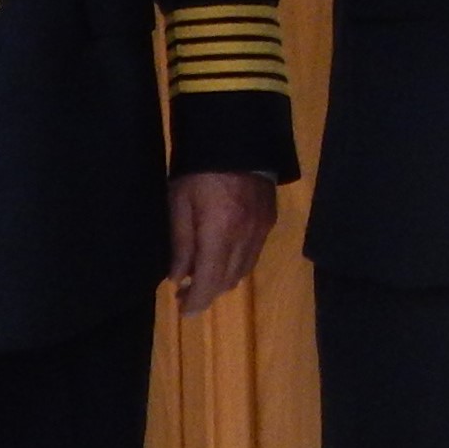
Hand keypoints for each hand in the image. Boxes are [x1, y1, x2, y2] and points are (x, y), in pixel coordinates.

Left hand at [172, 169, 277, 312]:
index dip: (197, 302)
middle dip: (207, 293)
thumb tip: (179, 278)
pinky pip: (253, 255)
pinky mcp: (270, 221)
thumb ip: (181, 244)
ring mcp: (261, 230)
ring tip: (202, 276)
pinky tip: (222, 258)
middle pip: (228, 281)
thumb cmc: (198, 170)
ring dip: (223, 280)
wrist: (236, 137)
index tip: (183, 311)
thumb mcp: (179, 203)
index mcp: (219, 233)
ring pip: (243, 271)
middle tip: (185, 292)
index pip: (210, 282)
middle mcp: (245, 238)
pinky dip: (236, 264)